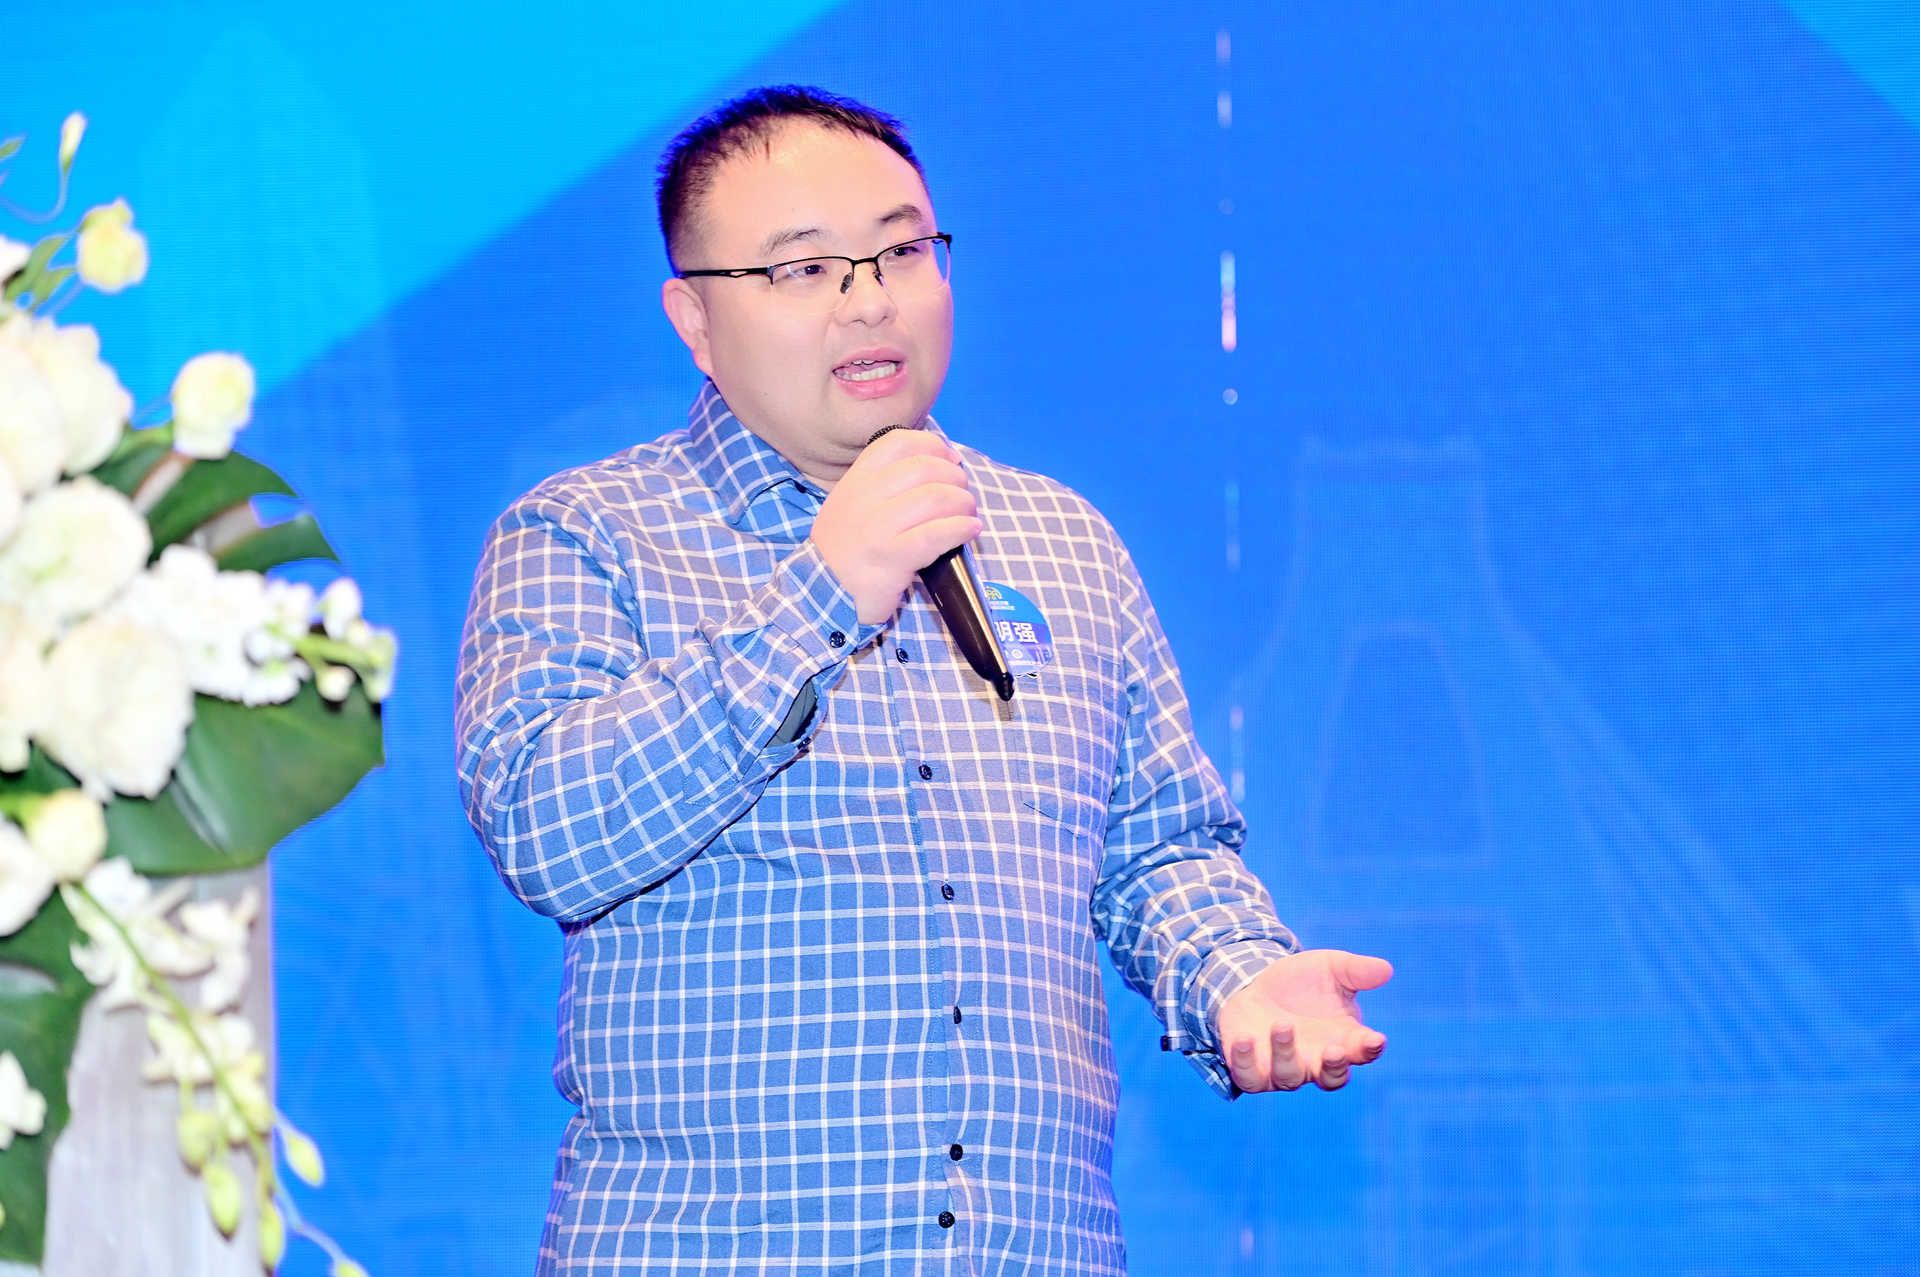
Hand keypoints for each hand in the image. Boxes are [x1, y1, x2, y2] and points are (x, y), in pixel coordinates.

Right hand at [811, 428, 980, 624]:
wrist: (822, 592)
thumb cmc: (849, 547)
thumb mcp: (854, 503)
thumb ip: (885, 483)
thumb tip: (942, 464)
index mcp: (857, 479)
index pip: (898, 443)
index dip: (934, 446)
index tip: (952, 461)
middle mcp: (865, 497)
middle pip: (925, 468)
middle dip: (956, 479)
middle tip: (963, 498)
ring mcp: (877, 526)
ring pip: (935, 498)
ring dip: (963, 504)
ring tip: (968, 516)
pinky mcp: (891, 557)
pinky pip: (935, 534)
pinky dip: (961, 528)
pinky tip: (971, 530)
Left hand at [1215, 949, 1391, 1093]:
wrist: (1255, 983)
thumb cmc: (1301, 981)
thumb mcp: (1330, 968)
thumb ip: (1357, 971)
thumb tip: (1386, 969)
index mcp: (1344, 1040)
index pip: (1363, 1052)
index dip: (1370, 1049)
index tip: (1375, 1039)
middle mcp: (1316, 1061)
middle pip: (1332, 1078)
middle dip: (1334, 1067)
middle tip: (1334, 1050)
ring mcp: (1283, 1069)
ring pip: (1289, 1077)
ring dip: (1286, 1053)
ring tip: (1282, 1024)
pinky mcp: (1251, 1070)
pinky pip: (1248, 1077)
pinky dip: (1244, 1063)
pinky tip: (1243, 1039)